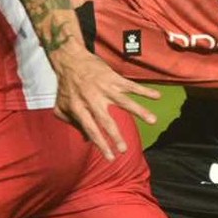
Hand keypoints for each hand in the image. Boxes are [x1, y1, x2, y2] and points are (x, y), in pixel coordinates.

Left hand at [49, 46, 159, 160]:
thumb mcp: (61, 106)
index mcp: (79, 108)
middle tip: (125, 150)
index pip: (91, 130)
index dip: (101, 144)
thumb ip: (71, 124)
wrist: (70, 59)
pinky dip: (144, 91)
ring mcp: (104, 88)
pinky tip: (157, 97)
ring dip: (139, 111)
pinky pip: (130, 85)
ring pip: (124, 102)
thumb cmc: (65, 85)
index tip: (111, 158)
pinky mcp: (112, 78)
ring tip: (153, 121)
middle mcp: (92, 100)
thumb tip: (86, 139)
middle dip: (116, 136)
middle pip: (106, 121)